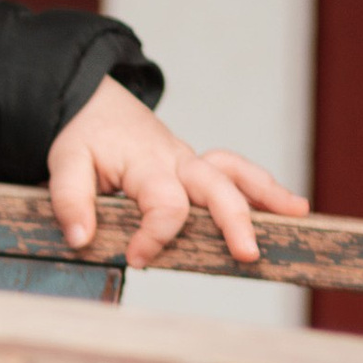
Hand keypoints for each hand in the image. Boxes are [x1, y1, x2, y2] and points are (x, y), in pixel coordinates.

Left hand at [47, 76, 307, 270]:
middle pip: (217, 186)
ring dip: (267, 193)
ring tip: (298, 214)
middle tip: (248, 253)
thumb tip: (81, 240)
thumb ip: (70, 200)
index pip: (165, 203)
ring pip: (236, 173)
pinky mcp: (196, 168)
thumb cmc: (84, 136)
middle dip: (235, 220)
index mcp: (146, 163)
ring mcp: (190, 163)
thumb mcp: (64, 162)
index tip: (135, 259)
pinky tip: (285, 207)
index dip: (155, 235)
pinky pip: (234, 172)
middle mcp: (176, 160)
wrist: (95, 104)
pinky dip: (261, 186)